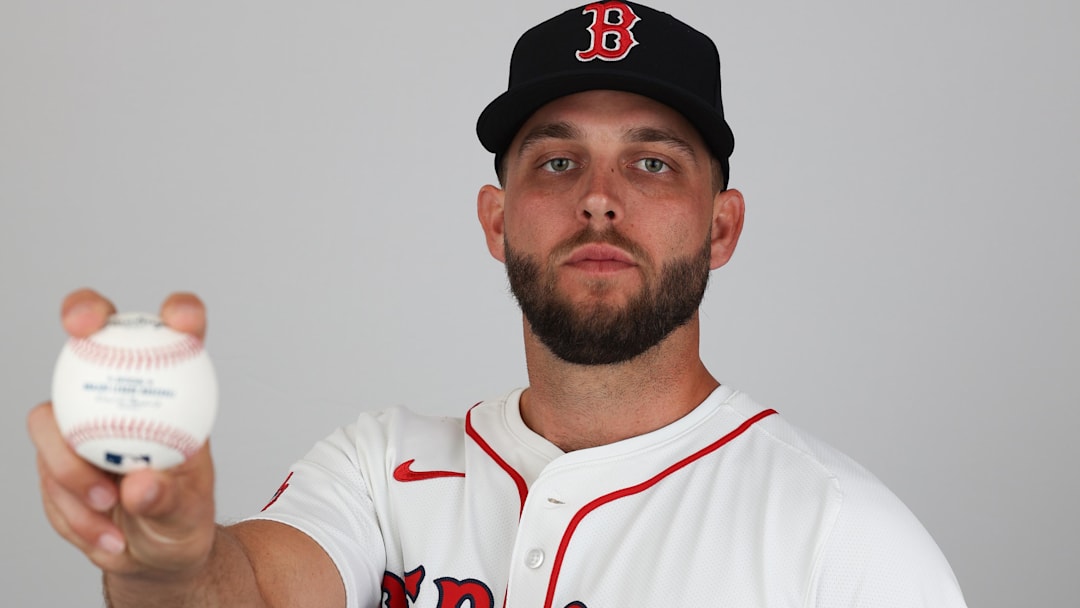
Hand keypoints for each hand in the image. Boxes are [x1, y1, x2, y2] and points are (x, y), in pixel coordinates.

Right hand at [28, 289, 217, 581]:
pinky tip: (106, 535)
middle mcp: (124, 394)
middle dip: (84, 310)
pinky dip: (74, 510)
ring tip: (109, 508)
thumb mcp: (187, 515)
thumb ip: (168, 498)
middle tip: (81, 327)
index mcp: (176, 394)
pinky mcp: (53, 451)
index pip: (182, 337)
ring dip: (73, 471)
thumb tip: (140, 484)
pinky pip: (46, 472)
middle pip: (96, 333)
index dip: (181, 313)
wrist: (150, 556)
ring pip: (53, 420)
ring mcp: (81, 418)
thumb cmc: (181, 521)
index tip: (181, 320)